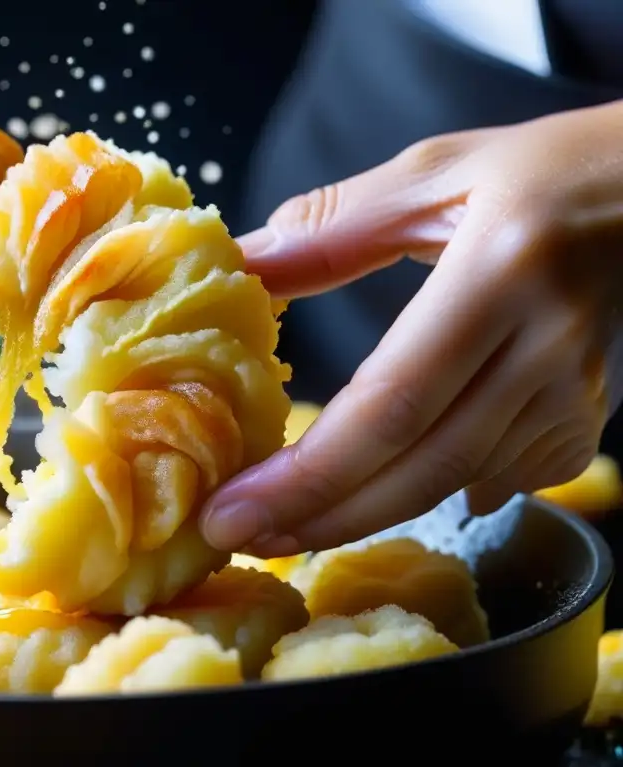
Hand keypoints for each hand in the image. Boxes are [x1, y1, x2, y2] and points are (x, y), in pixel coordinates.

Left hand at [200, 101, 622, 556]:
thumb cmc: (552, 172)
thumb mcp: (439, 173)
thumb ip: (337, 225)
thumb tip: (244, 261)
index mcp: (501, 276)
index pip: (391, 403)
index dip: (308, 471)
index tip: (234, 508)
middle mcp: (546, 349)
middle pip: (421, 465)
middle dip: (321, 516)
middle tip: (240, 538)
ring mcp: (577, 395)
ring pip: (457, 482)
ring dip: (364, 514)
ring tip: (285, 525)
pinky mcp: (588, 419)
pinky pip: (501, 478)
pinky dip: (432, 493)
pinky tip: (379, 498)